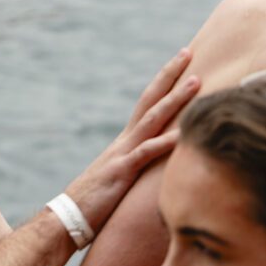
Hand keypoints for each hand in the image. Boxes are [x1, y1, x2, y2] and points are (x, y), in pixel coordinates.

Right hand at [64, 48, 198, 232]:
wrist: (69, 213)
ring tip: (196, 83)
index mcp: (126, 140)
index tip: (180, 63)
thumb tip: (147, 155)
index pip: (148, 103)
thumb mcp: (119, 174)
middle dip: (170, 76)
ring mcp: (123, 153)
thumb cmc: (95, 197)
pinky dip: (164, 144)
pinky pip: (145, 154)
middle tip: (187, 53)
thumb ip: (133, 160)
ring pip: (152, 120)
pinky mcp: (121, 171)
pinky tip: (181, 136)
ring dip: (175, 100)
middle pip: (150, 100)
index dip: (163, 83)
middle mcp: (125, 139)